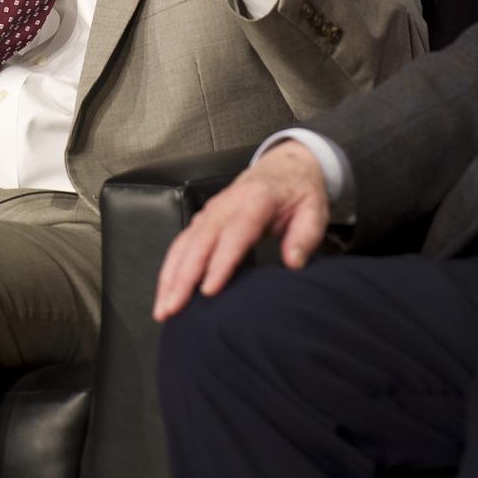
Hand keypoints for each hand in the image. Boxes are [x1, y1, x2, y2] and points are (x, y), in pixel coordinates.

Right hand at [152, 141, 329, 320]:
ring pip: (184, 245)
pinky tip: (165, 292)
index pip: (234, 234)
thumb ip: (305, 236)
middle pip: (199, 242)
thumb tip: (293, 263)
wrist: (284, 167)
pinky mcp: (202, 221)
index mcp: (256, 201)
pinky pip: (181, 245)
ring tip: (163, 309)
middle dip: (183, 277)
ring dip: (170, 277)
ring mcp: (210, 212)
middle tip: (173, 309)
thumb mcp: (314, 210)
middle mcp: (225, 206)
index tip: (208, 290)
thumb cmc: (299, 193)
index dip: (219, 263)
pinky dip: (170, 269)